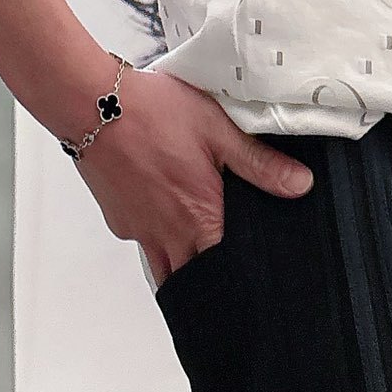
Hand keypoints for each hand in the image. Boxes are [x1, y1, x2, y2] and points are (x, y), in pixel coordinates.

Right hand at [76, 69, 313, 284]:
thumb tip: (300, 185)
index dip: (243, 280)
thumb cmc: (150, 113)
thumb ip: (259, 164)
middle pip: (197, 281)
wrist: (91, 103)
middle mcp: (171, 237)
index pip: (229, 271)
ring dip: (184, 271)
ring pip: (168, 272)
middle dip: (213, 284)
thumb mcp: (217, 131)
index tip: (253, 288)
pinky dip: (158, 244)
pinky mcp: (121, 223)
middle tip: (228, 284)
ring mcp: (143, 234)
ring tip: (198, 261)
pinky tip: (165, 223)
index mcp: (201, 221)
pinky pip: (145, 246)